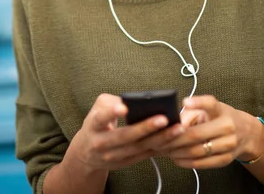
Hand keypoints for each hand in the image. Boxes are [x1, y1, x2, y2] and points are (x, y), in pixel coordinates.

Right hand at [70, 93, 185, 170]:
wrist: (87, 151)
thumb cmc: (97, 122)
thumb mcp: (98, 108)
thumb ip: (113, 101)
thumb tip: (135, 100)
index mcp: (93, 124)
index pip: (101, 117)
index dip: (112, 112)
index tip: (124, 106)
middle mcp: (101, 143)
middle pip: (125, 136)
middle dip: (145, 128)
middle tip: (163, 118)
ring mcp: (113, 156)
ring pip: (138, 148)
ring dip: (159, 139)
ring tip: (176, 128)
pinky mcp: (125, 162)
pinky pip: (144, 155)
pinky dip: (159, 147)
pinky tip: (173, 139)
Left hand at [153, 95, 263, 168]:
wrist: (246, 133)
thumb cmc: (220, 117)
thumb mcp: (209, 109)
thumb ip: (191, 112)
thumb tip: (174, 122)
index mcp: (221, 110)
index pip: (210, 104)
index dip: (198, 103)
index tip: (185, 102)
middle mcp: (228, 126)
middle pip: (197, 134)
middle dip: (175, 138)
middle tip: (159, 138)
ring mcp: (229, 145)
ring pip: (198, 151)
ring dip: (178, 152)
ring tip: (164, 149)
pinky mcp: (226, 160)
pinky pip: (203, 163)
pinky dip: (186, 162)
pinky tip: (176, 158)